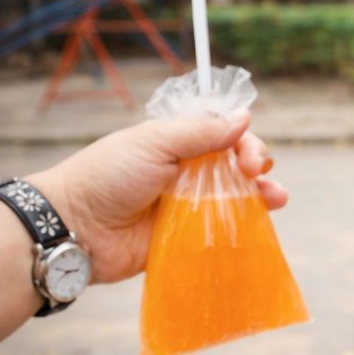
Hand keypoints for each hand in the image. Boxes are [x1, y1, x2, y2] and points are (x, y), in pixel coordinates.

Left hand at [26, 110, 286, 283]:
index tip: (249, 154)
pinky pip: (225, 231)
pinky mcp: (190, 238)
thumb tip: (244, 117)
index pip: (226, 135)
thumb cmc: (108, 177)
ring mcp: (191, 206)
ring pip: (239, 197)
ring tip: (277, 198)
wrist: (76, 229)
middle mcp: (189, 173)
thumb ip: (200, 132)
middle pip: (238, 164)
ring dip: (263, 194)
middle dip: (257, 163)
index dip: (244, 140)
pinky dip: (246, 226)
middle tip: (258, 172)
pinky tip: (262, 222)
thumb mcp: (153, 143)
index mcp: (179, 144)